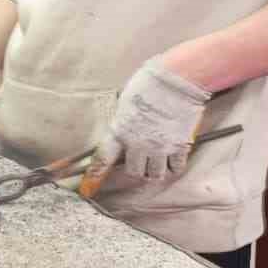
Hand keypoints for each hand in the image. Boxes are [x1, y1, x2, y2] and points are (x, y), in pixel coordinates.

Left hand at [93, 58, 210, 183]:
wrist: (178, 79)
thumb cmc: (150, 83)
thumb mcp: (126, 100)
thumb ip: (123, 120)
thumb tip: (123, 127)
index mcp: (121, 131)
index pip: (103, 160)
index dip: (94, 176)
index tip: (88, 188)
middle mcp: (139, 144)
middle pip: (133, 172)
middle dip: (135, 168)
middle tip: (139, 161)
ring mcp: (160, 147)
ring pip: (154, 174)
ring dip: (154, 170)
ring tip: (156, 161)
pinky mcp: (179, 146)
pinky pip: (175, 167)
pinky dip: (173, 166)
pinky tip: (172, 158)